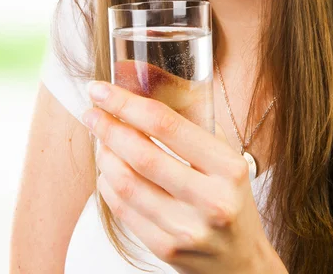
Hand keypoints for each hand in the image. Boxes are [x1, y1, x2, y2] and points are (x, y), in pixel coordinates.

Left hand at [82, 81, 286, 273]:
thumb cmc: (229, 194)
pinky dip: (107, 184)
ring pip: (126, 183)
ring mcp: (187, 229)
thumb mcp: (223, 152)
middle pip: (142, 154)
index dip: (128, 104)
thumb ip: (189, 116)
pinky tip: (108, 169)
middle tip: (92, 111)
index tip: (102, 90)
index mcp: (228, 167)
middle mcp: (211, 200)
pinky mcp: (166, 249)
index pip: (167, 125)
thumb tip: (141, 77)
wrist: (240, 258)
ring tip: (99, 138)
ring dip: (104, 155)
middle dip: (108, 126)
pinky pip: (122, 210)